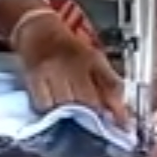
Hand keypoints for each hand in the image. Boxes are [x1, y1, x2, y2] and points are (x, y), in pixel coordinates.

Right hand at [14, 15, 128, 125]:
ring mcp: (52, 70)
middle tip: (91, 121)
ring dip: (69, 115)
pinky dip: (49, 110)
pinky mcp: (34, 77)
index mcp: (93, 59)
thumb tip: (121, 114)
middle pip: (88, 101)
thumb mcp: (94, 59)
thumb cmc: (67, 48)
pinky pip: (44, 105)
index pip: (111, 87)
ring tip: (69, 111)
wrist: (38, 30)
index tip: (123, 126)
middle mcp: (74, 63)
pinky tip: (52, 104)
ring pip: (65, 106)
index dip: (119, 110)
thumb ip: (109, 84)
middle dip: (92, 116)